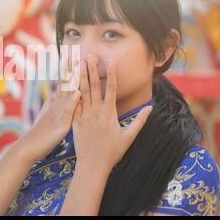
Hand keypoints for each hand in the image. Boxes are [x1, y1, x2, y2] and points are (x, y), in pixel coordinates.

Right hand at [11, 57, 80, 163]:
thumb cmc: (39, 133)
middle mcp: (57, 104)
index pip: (62, 81)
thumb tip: (52, 90)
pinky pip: (68, 112)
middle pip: (65, 82)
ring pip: (67, 93)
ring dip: (74, 78)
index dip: (67, 67)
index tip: (72, 53)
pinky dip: (72, 102)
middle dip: (71, 66)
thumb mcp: (45, 114)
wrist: (28, 148)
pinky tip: (78, 93)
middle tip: (76, 50)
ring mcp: (58, 113)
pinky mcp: (60, 124)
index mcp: (56, 102)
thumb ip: (50, 102)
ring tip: (80, 65)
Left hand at [72, 56, 152, 170]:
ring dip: (80, 77)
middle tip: (90, 55)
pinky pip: (72, 103)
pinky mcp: (75, 121)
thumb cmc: (113, 152)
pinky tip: (68, 83)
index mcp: (109, 113)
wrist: (93, 164)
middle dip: (92, 70)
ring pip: (81, 92)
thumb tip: (151, 107)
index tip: (110, 61)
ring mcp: (84, 115)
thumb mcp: (129, 136)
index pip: (111, 89)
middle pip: (94, 86)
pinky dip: (70, 92)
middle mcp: (96, 112)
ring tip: (78, 63)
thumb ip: (140, 121)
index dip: (111, 74)